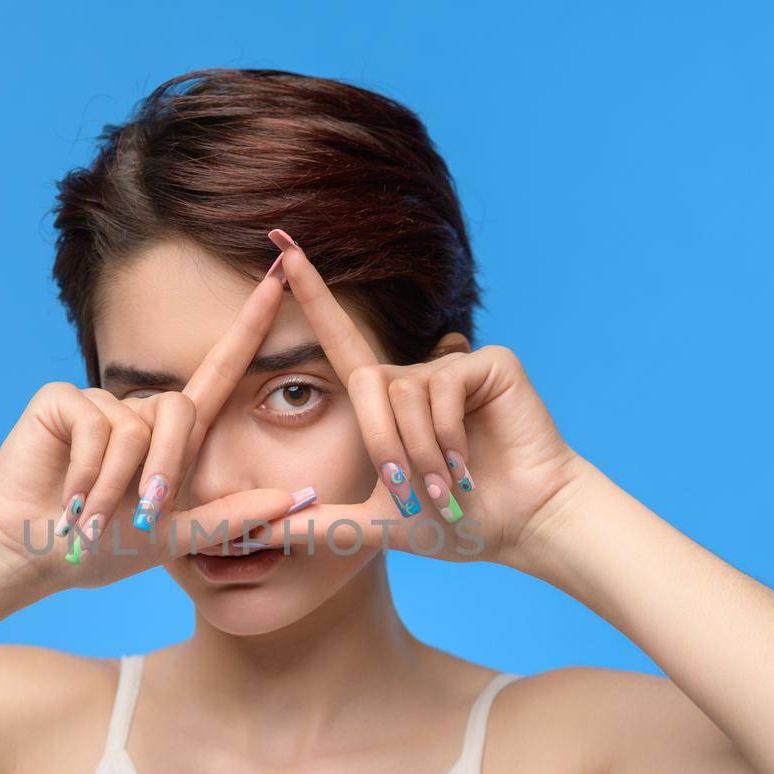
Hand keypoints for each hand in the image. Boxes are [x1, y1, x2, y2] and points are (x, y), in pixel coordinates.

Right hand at [0, 257, 306, 593]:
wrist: (35, 554)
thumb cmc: (103, 549)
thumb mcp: (175, 536)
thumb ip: (232, 516)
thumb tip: (297, 498)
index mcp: (173, 436)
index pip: (221, 372)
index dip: (249, 327)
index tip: (281, 275)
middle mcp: (140, 409)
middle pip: (181, 409)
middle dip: (165, 471)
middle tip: (137, 516)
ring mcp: (100, 401)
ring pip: (137, 426)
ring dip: (118, 482)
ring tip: (93, 517)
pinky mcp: (62, 399)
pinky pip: (96, 423)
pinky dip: (90, 470)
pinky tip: (72, 497)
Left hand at [257, 229, 592, 571]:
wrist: (520, 526)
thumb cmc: (455, 525)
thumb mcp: (375, 524)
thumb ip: (316, 523)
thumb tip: (254, 532)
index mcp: (387, 403)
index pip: (337, 340)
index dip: (310, 292)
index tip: (279, 240)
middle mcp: (416, 375)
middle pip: (365, 381)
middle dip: (381, 445)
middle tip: (411, 493)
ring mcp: (452, 364)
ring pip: (403, 391)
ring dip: (417, 449)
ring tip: (446, 486)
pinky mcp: (488, 362)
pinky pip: (443, 386)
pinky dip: (446, 435)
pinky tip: (466, 464)